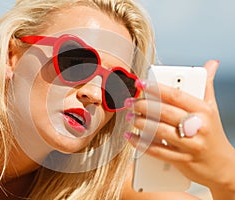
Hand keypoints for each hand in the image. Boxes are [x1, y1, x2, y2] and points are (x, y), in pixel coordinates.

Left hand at [125, 60, 234, 197]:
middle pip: (164, 113)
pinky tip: (131, 137)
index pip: (176, 95)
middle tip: (130, 102)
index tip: (139, 83)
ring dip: (140, 123)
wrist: (222, 165)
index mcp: (203, 110)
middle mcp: (198, 126)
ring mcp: (191, 145)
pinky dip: (141, 143)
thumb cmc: (212, 132)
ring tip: (130, 117)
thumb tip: (211, 64)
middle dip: (143, 106)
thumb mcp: (212, 108)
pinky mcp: (182, 160)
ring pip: (159, 132)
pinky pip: (157, 151)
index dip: (155, 88)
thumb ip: (206, 85)